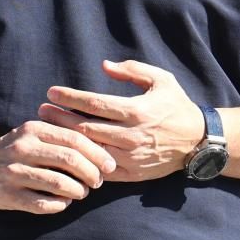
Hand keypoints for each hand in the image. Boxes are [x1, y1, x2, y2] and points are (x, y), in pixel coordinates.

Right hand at [0, 120, 117, 214]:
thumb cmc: (15, 149)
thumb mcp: (34, 133)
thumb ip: (61, 136)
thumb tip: (102, 150)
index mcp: (33, 129)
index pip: (75, 139)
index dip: (97, 154)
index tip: (109, 166)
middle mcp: (23, 149)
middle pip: (70, 160)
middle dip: (92, 173)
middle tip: (98, 182)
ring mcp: (14, 173)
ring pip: (59, 184)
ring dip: (78, 191)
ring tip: (82, 192)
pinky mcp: (8, 196)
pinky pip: (43, 204)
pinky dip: (60, 205)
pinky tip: (64, 202)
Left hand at [37, 59, 205, 181]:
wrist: (198, 142)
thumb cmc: (177, 105)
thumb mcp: (161, 79)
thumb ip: (132, 70)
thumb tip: (103, 66)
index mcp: (136, 110)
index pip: (94, 104)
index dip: (70, 97)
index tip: (51, 92)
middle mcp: (131, 135)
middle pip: (85, 127)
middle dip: (59, 118)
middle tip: (41, 110)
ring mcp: (130, 157)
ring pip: (90, 149)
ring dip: (67, 139)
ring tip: (48, 130)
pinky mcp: (132, 173)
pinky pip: (101, 169)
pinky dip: (83, 162)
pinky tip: (68, 153)